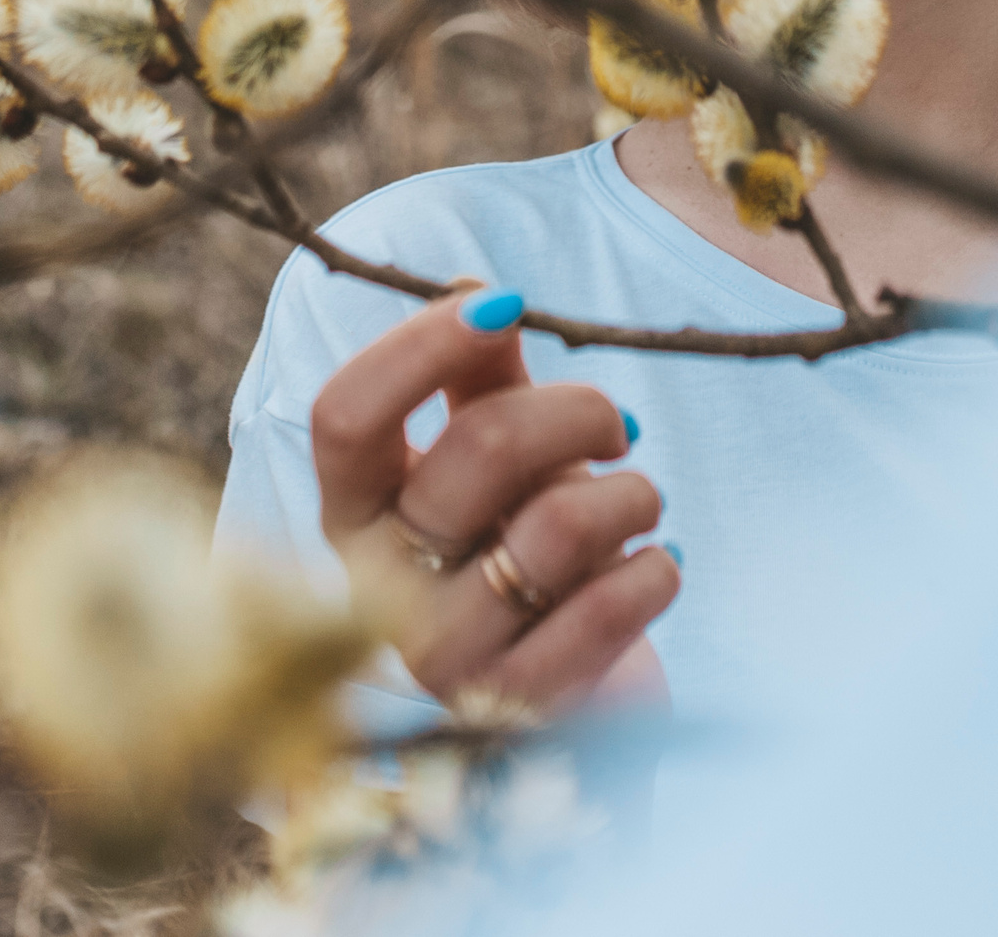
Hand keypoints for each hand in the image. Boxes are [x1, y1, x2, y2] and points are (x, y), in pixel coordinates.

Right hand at [311, 286, 678, 716]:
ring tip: (639, 506)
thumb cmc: (521, 549)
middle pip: (478, 447)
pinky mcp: (521, 709)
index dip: (421, 344)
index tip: (506, 306)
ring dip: (630, 495)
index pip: (344, 415)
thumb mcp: (497, 458)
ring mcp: (444, 658)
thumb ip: (480, 379)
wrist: (572, 698)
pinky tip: (654, 566)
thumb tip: (473, 288)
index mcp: (353, 513)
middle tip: (618, 428)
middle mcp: (377, 590)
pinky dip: (654, 568)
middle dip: (578, 411)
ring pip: (558, 525)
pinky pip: (611, 605)